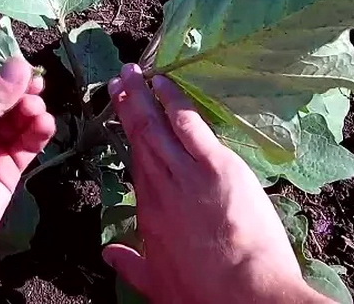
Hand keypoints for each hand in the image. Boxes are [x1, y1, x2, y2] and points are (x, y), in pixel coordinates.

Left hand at [0, 58, 54, 303]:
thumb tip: (19, 65)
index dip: (0, 74)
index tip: (22, 66)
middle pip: (0, 102)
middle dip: (18, 93)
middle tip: (36, 86)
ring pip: (16, 123)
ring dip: (29, 113)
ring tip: (38, 110)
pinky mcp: (4, 173)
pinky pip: (25, 148)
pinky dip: (36, 135)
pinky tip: (45, 126)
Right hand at [105, 64, 332, 303]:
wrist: (245, 297)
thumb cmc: (204, 295)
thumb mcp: (157, 284)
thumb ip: (131, 264)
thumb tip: (108, 254)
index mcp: (148, 211)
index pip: (135, 163)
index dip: (126, 136)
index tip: (121, 116)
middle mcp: (160, 186)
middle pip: (139, 137)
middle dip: (128, 106)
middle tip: (118, 80)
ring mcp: (187, 173)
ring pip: (157, 126)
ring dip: (144, 96)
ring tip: (134, 72)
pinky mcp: (217, 166)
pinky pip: (189, 125)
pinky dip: (174, 101)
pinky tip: (164, 83)